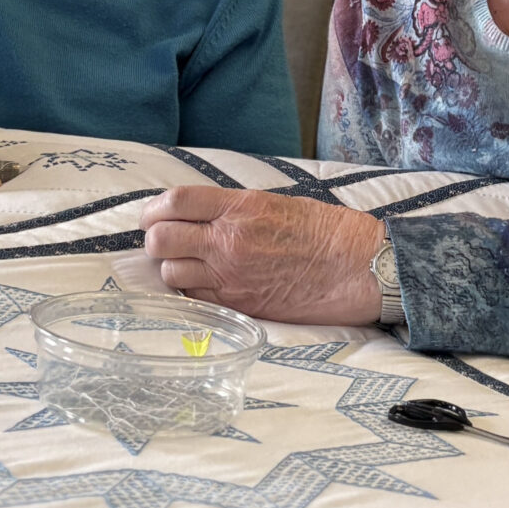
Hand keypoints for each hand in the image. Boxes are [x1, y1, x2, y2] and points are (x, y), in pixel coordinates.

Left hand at [141, 186, 385, 324]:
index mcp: (239, 207)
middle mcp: (229, 241)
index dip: (153, 209)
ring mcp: (231, 277)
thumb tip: (198, 214)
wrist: (357, 268)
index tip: (150, 214)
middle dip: (155, 238)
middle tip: (164, 240)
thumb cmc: (325, 231)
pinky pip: (194, 297)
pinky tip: (204, 283)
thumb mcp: (275, 203)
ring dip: (172, 266)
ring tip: (187, 263)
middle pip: (160, 239)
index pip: (175, 201)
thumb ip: (232, 208)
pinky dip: (191, 289)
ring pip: (170, 272)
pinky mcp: (239, 306)